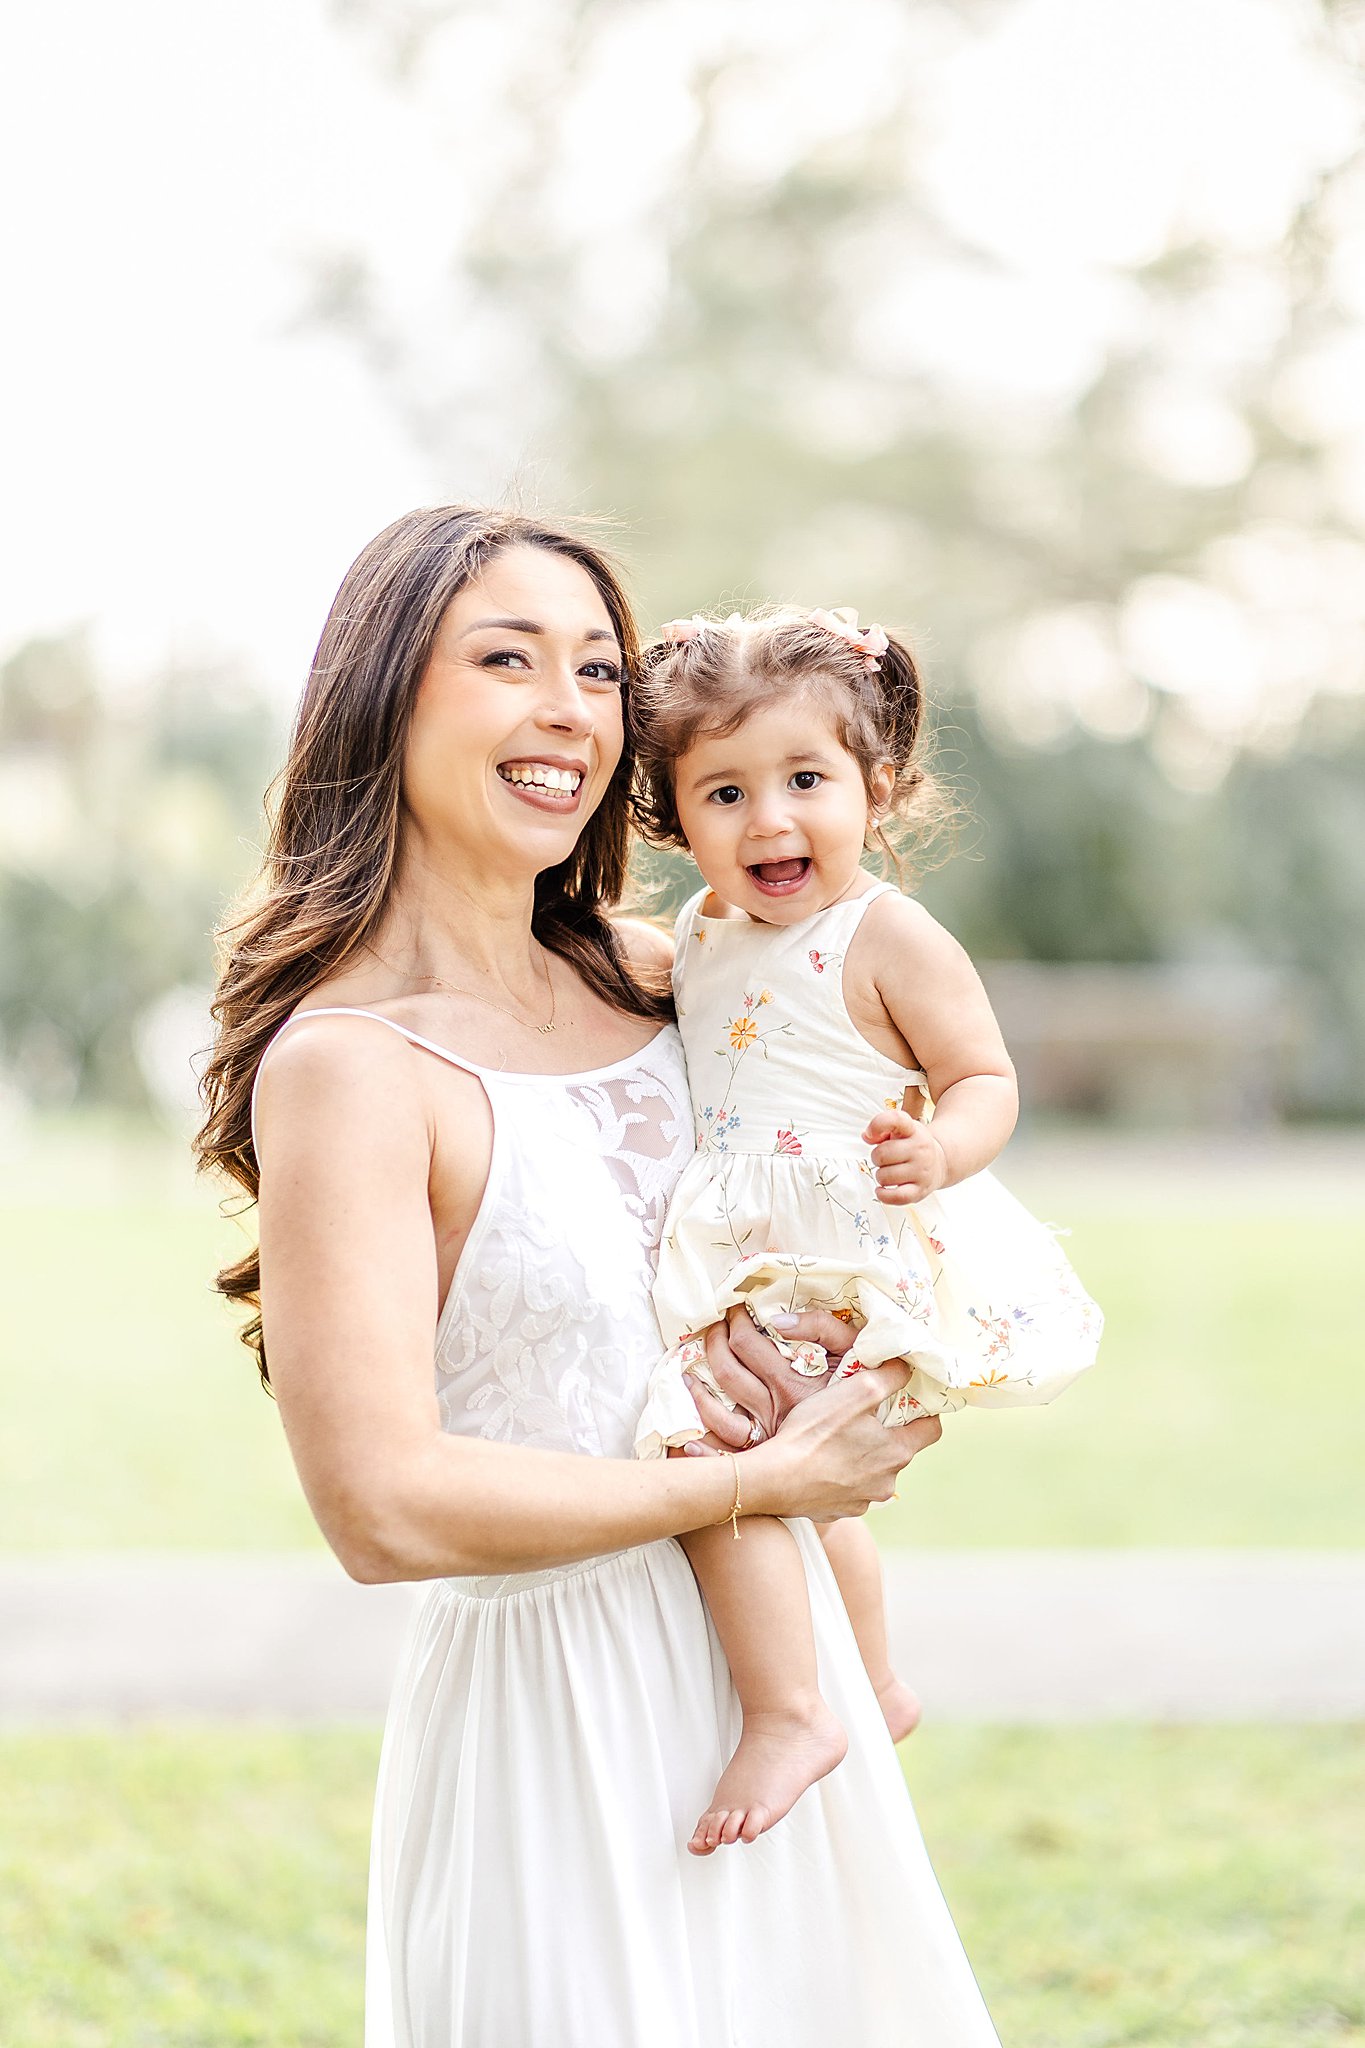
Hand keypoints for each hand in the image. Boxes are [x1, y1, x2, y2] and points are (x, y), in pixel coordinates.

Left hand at [683, 1304, 857, 1449]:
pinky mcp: (768, 1461)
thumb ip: (821, 1328)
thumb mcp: (856, 1355)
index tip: (735, 1309)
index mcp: (792, 1384)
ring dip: (698, 1393)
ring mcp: (768, 1438)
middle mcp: (774, 1411)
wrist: (880, 1456)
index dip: (735, 1322)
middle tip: (714, 1329)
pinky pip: (726, 1458)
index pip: (747, 1345)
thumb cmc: (871, 1402)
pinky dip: (704, 1451)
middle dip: (713, 1344)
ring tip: (691, 1375)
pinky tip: (688, 1443)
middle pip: (727, 1372)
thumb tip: (778, 1320)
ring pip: (717, 1415)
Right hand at [744, 1362, 941, 1520]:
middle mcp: (887, 1482)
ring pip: (873, 1471)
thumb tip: (907, 1367)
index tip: (908, 1399)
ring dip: (862, 1455)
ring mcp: (863, 1500)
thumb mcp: (857, 1391)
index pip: (931, 1430)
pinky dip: (840, 1475)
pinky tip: (819, 1462)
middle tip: (861, 1414)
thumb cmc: (815, 1432)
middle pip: (899, 1450)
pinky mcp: (839, 1510)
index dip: (923, 1411)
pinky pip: (848, 1488)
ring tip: (834, 1438)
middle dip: (885, 1432)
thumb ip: (889, 1376)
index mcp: (898, 1453)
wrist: (774, 1479)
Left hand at [860, 1105, 946, 1205]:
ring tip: (889, 1172)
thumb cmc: (913, 1146)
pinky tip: (882, 1190)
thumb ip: (881, 1129)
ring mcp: (921, 1171)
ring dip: (880, 1176)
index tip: (871, 1133)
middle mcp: (920, 1149)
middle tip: (884, 1159)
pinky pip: (897, 1197)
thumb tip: (867, 1136)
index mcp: (912, 1130)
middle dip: (876, 1158)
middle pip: (881, 1154)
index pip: (895, 1120)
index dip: (877, 1125)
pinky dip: (884, 1195)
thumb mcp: (900, 1130)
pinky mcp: (920, 1190)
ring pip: (884, 1177)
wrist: (940, 1162)